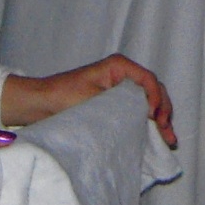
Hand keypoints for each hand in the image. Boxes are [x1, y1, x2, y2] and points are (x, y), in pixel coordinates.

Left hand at [2, 54, 177, 148]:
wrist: (38, 104)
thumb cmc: (61, 96)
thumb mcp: (93, 99)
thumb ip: (122, 105)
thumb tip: (147, 117)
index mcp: (119, 66)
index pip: (149, 81)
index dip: (158, 100)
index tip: (156, 119)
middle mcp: (122, 74)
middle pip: (153, 91)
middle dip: (163, 111)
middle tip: (167, 133)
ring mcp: (119, 88)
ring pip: (148, 101)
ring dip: (158, 119)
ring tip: (166, 138)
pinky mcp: (114, 102)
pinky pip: (137, 109)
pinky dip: (147, 122)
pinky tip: (153, 135)